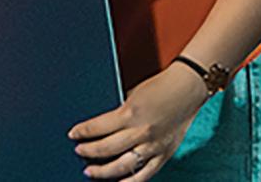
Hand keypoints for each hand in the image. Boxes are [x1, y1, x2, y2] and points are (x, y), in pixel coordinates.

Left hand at [70, 64, 206, 178]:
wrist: (187, 88)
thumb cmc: (160, 86)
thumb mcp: (134, 94)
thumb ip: (120, 111)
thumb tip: (103, 125)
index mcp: (130, 112)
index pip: (99, 127)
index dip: (83, 132)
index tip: (73, 134)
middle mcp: (141, 131)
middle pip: (107, 148)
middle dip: (89, 151)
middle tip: (79, 151)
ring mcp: (153, 145)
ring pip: (122, 166)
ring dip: (103, 171)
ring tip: (90, 171)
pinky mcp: (163, 154)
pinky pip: (145, 174)